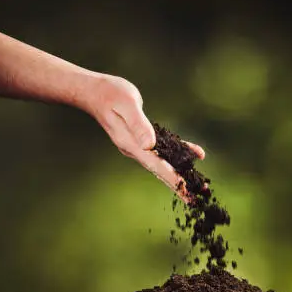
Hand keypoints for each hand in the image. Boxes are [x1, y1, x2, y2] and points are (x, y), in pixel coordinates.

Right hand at [80, 74, 204, 201]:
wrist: (94, 91)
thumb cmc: (109, 93)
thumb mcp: (127, 104)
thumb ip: (138, 125)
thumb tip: (149, 145)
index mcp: (132, 144)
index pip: (157, 166)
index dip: (173, 179)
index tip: (186, 192)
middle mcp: (135, 149)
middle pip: (161, 171)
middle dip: (179, 185)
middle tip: (196, 199)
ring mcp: (137, 146)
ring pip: (163, 163)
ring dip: (180, 173)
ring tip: (197, 185)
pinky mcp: (141, 140)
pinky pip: (163, 150)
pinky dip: (178, 153)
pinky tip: (192, 154)